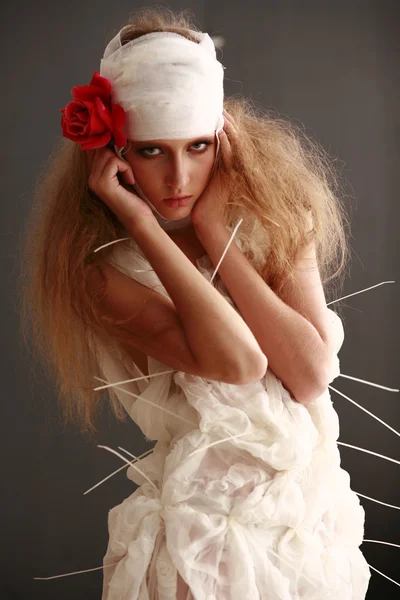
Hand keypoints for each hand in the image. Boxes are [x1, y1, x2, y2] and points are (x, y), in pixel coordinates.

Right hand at [86, 146, 156, 230]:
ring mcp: (94, 182)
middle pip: (100, 148)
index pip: (95, 148)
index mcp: (94, 174)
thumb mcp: (125, 173)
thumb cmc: (135, 197)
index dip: (108, 144)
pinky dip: (126, 168)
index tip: (121, 147)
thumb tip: (115, 137)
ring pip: (106, 153)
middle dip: (117, 153)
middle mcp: (91, 177)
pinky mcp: (102, 184)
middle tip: (128, 168)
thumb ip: (117, 159)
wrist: (139, 218)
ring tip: (129, 176)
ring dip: (123, 162)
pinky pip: (114, 161)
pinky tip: (130, 181)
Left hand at [191, 109, 239, 228]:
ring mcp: (234, 168)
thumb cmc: (196, 200)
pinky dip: (225, 137)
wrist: (203, 218)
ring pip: (234, 139)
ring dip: (226, 123)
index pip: (228, 135)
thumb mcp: (199, 176)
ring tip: (217, 109)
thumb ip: (199, 160)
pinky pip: (230, 150)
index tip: (211, 108)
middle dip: (225, 118)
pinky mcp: (231, 173)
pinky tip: (217, 126)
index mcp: (227, 163)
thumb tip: (189, 142)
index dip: (223, 121)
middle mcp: (234, 164)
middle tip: (215, 102)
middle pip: (234, 133)